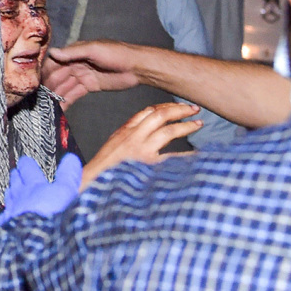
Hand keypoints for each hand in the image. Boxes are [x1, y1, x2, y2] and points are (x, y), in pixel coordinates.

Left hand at [0, 154, 81, 225]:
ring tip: (11, 190)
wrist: (32, 244)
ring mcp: (11, 214)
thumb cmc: (49, 218)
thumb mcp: (65, 192)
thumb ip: (68, 175)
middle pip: (15, 182)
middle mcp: (19, 198)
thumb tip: (71, 159)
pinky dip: (6, 216)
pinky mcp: (7, 229)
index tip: (26, 160)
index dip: (27, 164)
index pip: (28, 169)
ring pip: (8, 198)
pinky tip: (7, 218)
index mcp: (34, 186)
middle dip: (16, 176)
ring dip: (10, 193)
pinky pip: (4, 218)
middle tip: (16, 172)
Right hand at [43, 41, 143, 107]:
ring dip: (55, 95)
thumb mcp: (94, 49)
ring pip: (64, 86)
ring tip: (45, 106)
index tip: (36, 82)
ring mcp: (82, 75)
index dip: (45, 71)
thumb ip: (73, 52)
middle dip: (49, 86)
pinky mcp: (89, 86)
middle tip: (39, 98)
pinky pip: (74, 94)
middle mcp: (76, 63)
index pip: (55, 61)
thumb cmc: (117, 53)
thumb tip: (53, 52)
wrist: (137, 67)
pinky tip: (58, 109)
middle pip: (58, 75)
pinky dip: (66, 101)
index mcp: (76, 52)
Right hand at [81, 103, 201, 188]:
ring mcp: (141, 151)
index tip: (178, 106)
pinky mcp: (148, 166)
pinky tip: (197, 155)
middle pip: (160, 115)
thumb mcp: (114, 146)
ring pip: (168, 131)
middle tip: (194, 109)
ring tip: (198, 124)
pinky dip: (186, 156)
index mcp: (125, 131)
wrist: (92, 184)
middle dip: (179, 110)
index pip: (148, 111)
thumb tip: (150, 132)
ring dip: (186, 126)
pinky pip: (172, 158)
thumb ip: (130, 136)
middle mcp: (133, 137)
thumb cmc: (103, 169)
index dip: (166, 106)